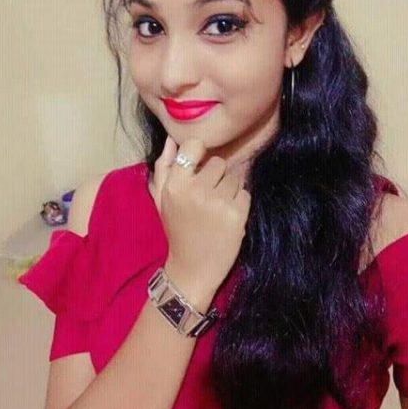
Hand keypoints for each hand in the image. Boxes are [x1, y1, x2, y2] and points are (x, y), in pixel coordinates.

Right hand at [149, 134, 251, 295]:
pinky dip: (240, 203)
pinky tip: (228, 216)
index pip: (194, 145)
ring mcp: (218, 202)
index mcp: (175, 184)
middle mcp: (196, 190)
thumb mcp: (162, 199)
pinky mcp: (237, 215)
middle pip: (219, 162)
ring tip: (217, 208)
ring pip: (235, 177)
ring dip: (229, 189)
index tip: (198, 167)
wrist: (192, 269)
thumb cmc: (176, 229)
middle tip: (207, 196)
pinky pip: (246, 193)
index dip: (199, 154)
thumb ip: (164, 167)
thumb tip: (171, 139)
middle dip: (216, 176)